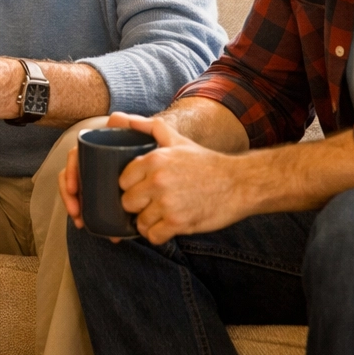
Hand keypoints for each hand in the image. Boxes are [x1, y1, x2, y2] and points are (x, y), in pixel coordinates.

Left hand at [111, 112, 252, 243]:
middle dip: (138, 206)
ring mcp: (167, 203)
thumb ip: (146, 127)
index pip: (122, 180)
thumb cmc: (205, 162)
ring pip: (139, 222)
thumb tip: (115, 118)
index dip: (131, 186)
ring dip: (149, 222)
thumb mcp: (177, 139)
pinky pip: (153, 236)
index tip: (142, 187)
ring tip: (162, 215)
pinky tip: (169, 226)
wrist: (239, 183)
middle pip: (127, 203)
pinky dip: (159, 235)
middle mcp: (158, 180)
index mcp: (154, 159)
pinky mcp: (178, 222)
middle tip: (153, 203)